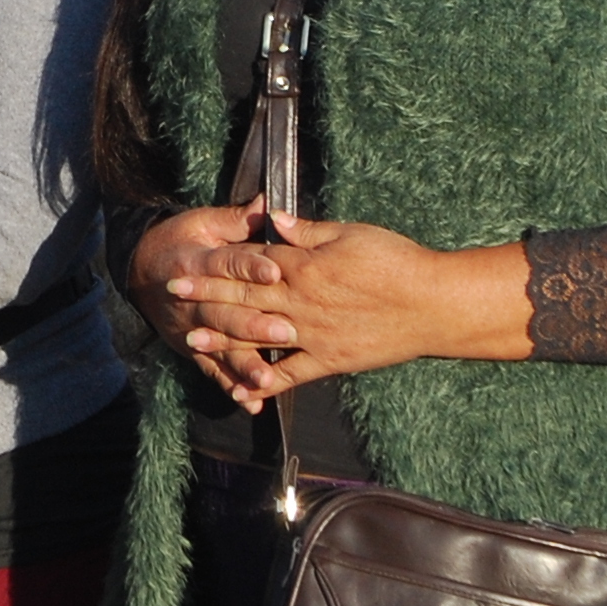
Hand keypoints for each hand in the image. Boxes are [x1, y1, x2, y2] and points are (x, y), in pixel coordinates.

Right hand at [128, 207, 291, 402]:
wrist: (139, 272)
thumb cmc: (179, 242)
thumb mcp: (200, 223)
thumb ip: (236, 219)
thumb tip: (269, 204)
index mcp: (196, 261)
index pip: (225, 263)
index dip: (249, 267)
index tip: (276, 271)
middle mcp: (192, 299)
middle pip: (224, 312)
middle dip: (253, 324)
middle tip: (285, 331)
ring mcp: (190, 328)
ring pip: (219, 347)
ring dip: (243, 363)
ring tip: (268, 378)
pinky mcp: (190, 349)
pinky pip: (211, 371)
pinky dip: (230, 387)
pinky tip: (252, 402)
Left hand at [157, 211, 534, 408]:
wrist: (434, 305)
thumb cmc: (398, 261)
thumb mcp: (351, 233)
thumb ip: (308, 231)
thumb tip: (274, 219)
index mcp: (305, 267)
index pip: (251, 264)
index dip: (216, 265)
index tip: (186, 263)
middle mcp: (302, 303)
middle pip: (245, 298)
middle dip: (206, 296)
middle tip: (172, 294)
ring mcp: (314, 335)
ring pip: (259, 338)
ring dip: (224, 339)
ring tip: (192, 340)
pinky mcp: (330, 360)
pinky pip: (292, 374)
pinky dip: (267, 381)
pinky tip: (243, 386)